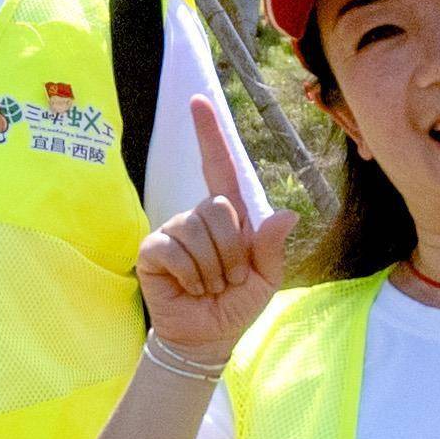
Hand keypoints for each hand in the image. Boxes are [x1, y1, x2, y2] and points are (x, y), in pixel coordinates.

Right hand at [135, 87, 285, 363]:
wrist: (207, 338)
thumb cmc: (236, 304)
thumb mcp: (265, 279)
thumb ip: (272, 248)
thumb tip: (287, 215)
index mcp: (230, 216)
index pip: (220, 167)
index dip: (210, 134)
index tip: (199, 100)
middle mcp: (199, 216)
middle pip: (219, 209)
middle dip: (231, 252)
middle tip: (227, 279)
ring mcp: (173, 230)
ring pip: (197, 231)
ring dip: (211, 269)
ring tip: (208, 286)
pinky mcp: (152, 250)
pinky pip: (174, 250)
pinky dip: (189, 275)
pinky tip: (188, 288)